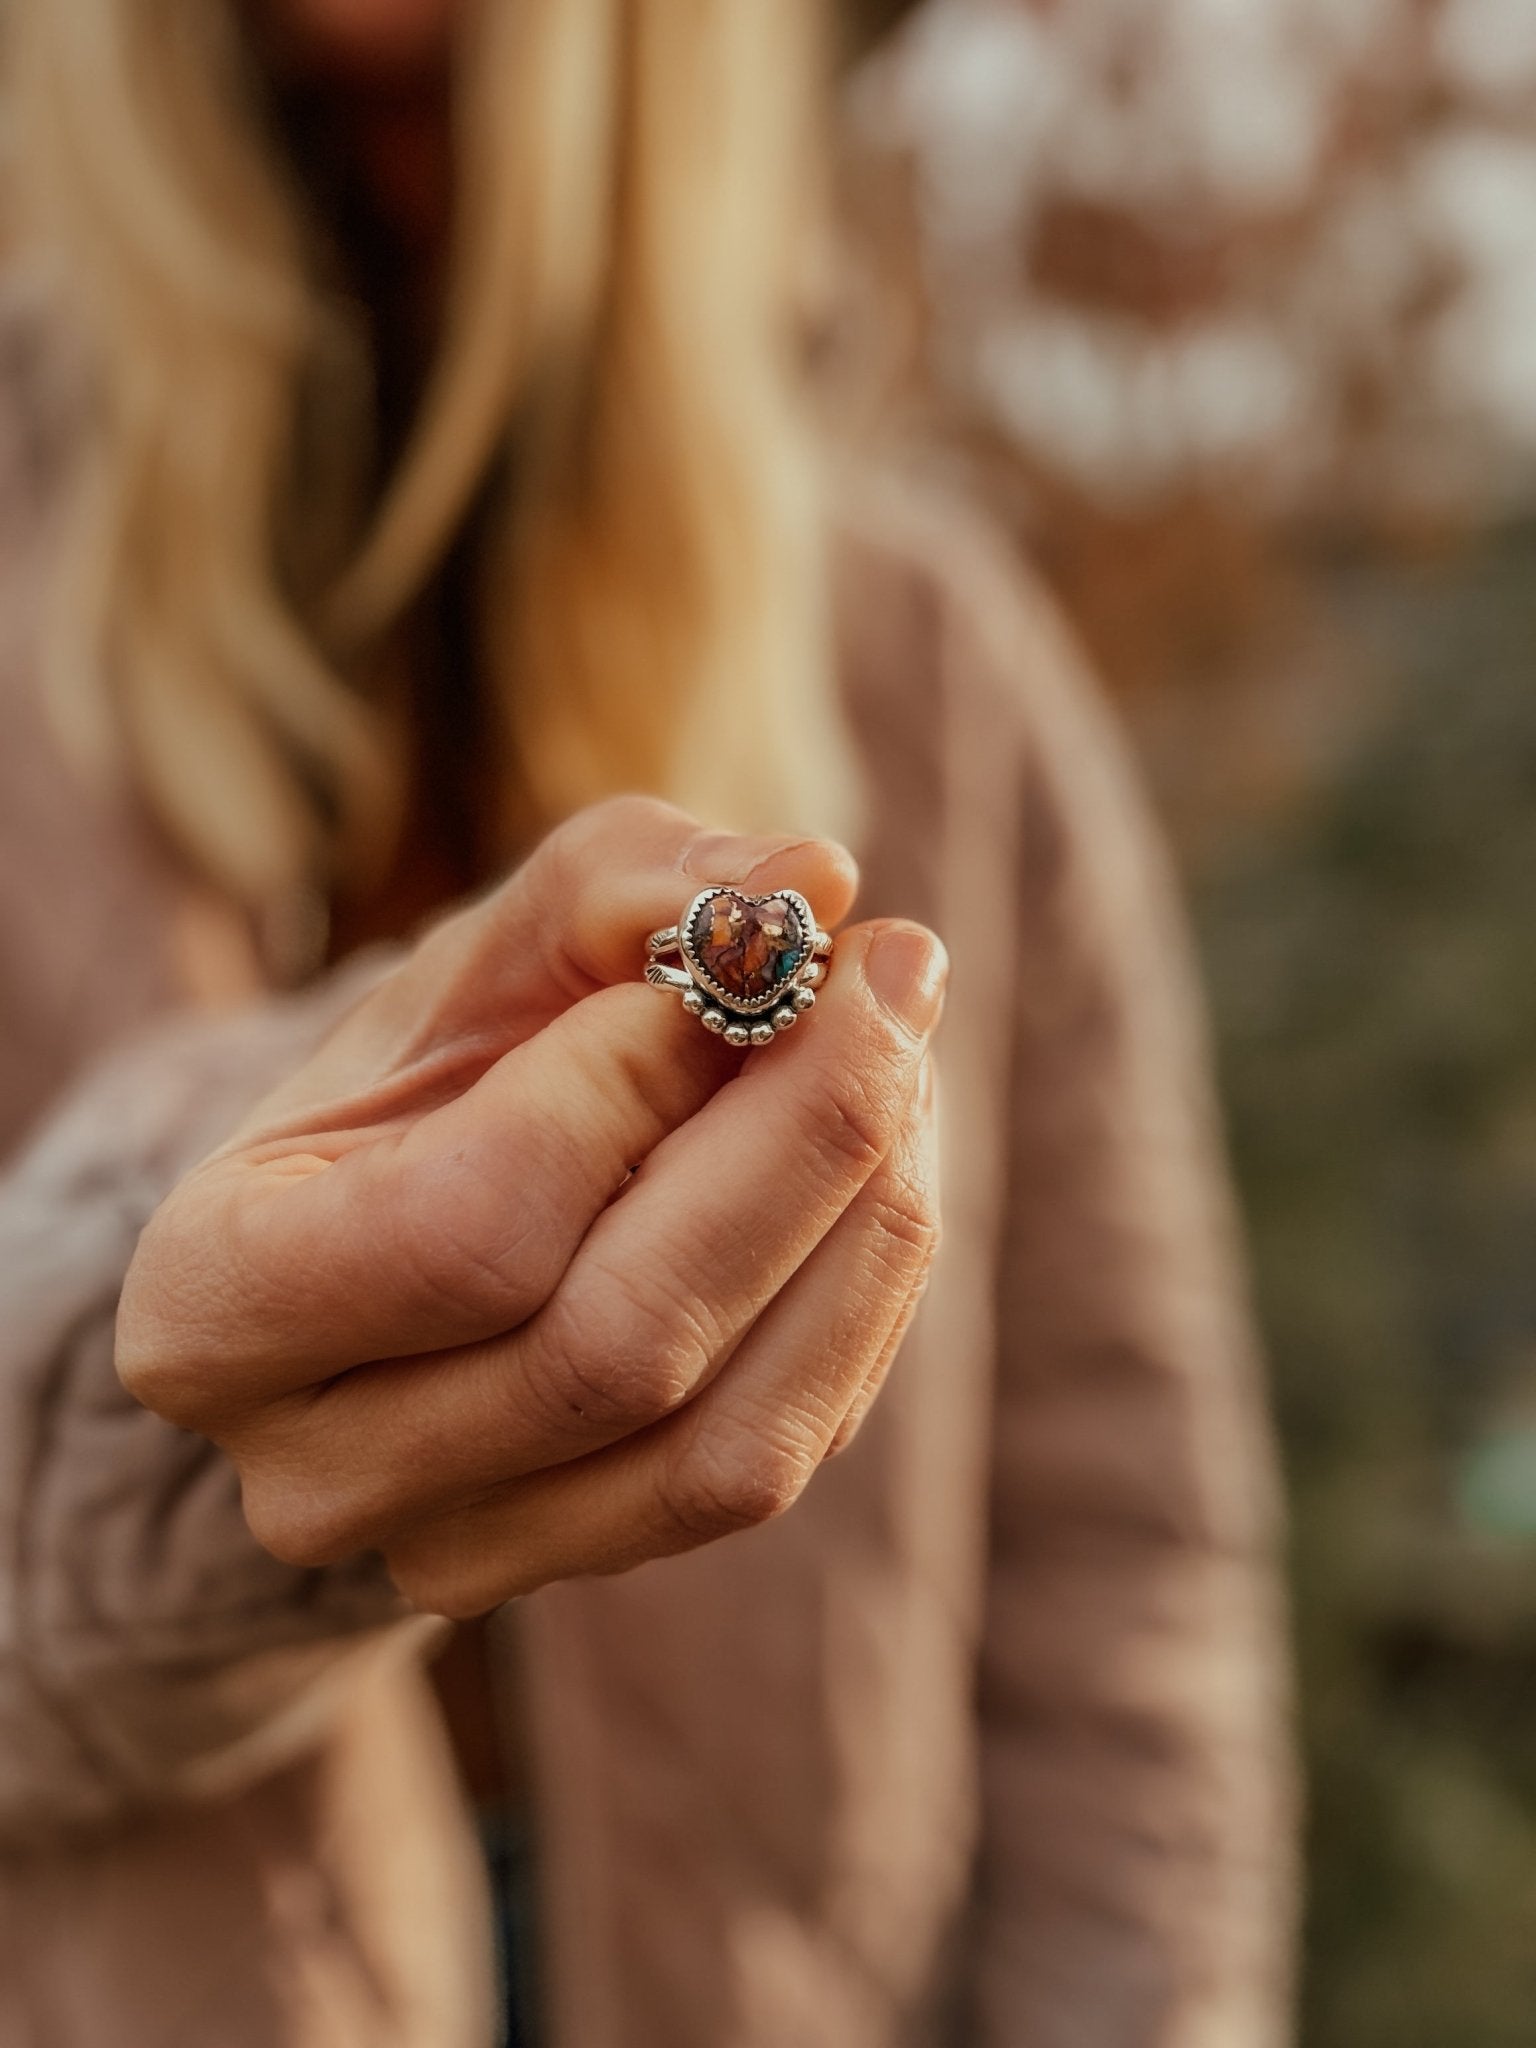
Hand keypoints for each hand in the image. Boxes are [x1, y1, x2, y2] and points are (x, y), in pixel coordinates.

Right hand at [117, 797, 946, 1616]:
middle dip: (799, 1137)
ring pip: (727, 1439)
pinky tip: (886, 1172)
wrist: (409, 1227)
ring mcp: (455, 1550)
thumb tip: (812, 878)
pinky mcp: (595, 1566)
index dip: (629, 1086)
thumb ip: (621, 886)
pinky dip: (864, 1302)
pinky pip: (777, 1462)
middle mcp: (314, 1471)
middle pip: (617, 1346)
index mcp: (214, 1305)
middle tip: (898, 972)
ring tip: (903, 1056)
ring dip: (863, 1220)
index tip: (727, 960)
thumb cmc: (436, 1072)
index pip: (468, 1228)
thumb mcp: (483, 950)